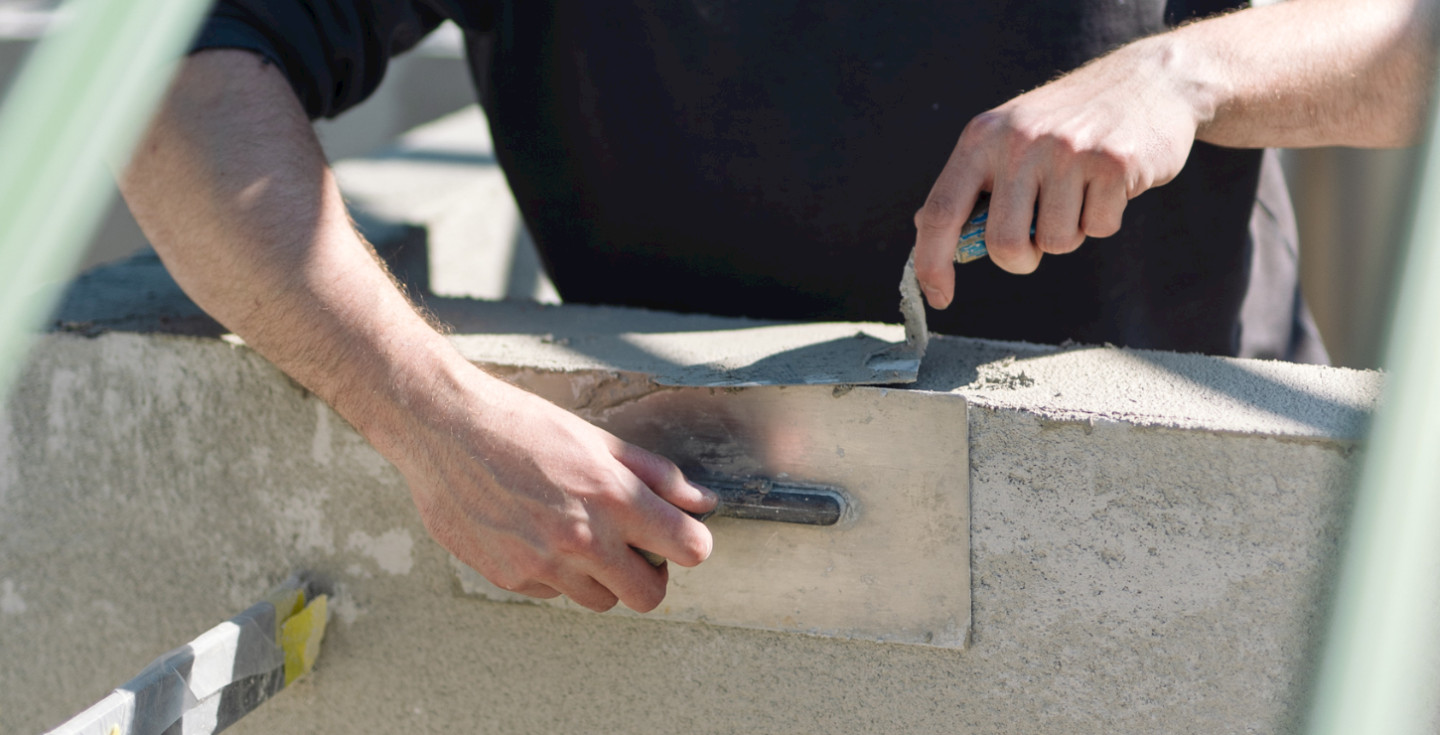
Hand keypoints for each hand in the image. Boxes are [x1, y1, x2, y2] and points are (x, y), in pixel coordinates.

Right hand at [369, 357, 716, 612]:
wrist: (444, 430)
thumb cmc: (522, 426)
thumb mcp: (598, 440)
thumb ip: (656, 476)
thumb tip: (702, 502)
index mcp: (613, 498)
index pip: (690, 549)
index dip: (691, 543)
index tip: (678, 535)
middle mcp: (581, 540)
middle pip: (649, 596)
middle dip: (649, 575)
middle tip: (632, 547)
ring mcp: (543, 565)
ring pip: (599, 600)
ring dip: (600, 577)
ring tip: (579, 536)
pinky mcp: (509, 578)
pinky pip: (553, 593)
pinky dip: (555, 573)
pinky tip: (536, 533)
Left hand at [912, 40, 1205, 305]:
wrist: (1148, 80)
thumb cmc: (1067, 124)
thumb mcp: (1009, 138)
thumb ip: (974, 185)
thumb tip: (926, 232)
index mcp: (981, 138)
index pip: (941, 212)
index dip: (932, 263)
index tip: (939, 297)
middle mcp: (1019, 141)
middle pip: (1003, 244)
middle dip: (1021, 258)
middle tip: (1036, 239)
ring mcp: (1067, 150)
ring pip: (1055, 243)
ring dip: (1069, 232)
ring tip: (1080, 191)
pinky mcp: (1113, 163)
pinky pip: (1099, 229)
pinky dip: (1104, 218)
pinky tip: (1110, 182)